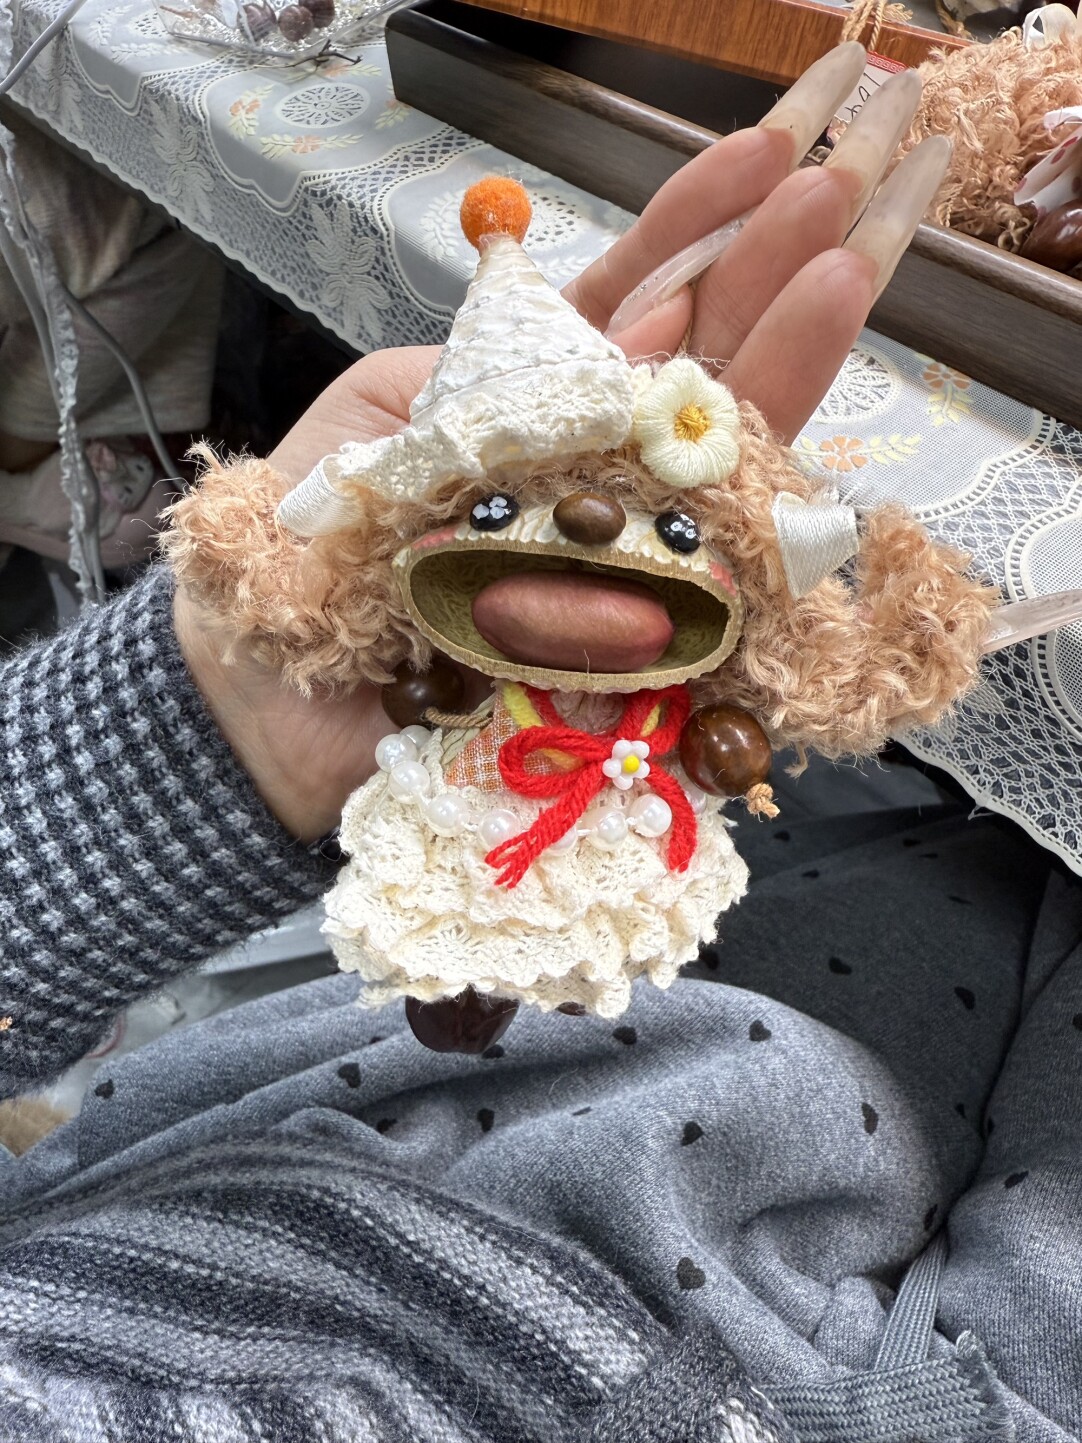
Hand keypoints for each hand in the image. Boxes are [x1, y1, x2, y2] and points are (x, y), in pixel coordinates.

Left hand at [178, 45, 940, 839]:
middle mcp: (584, 494)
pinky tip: (798, 464)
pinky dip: (754, 531)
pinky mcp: (624, 665)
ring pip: (717, 480)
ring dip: (783, 376)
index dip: (687, 243)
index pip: (623, 323)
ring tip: (842, 273)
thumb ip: (465, 371)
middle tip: (833, 204)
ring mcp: (613, 578)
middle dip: (762, 292)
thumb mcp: (365, 426)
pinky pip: (707, 600)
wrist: (265, 710)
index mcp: (523, 424)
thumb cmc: (296, 566)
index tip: (758, 165)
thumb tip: (597, 332)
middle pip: (691, 389)